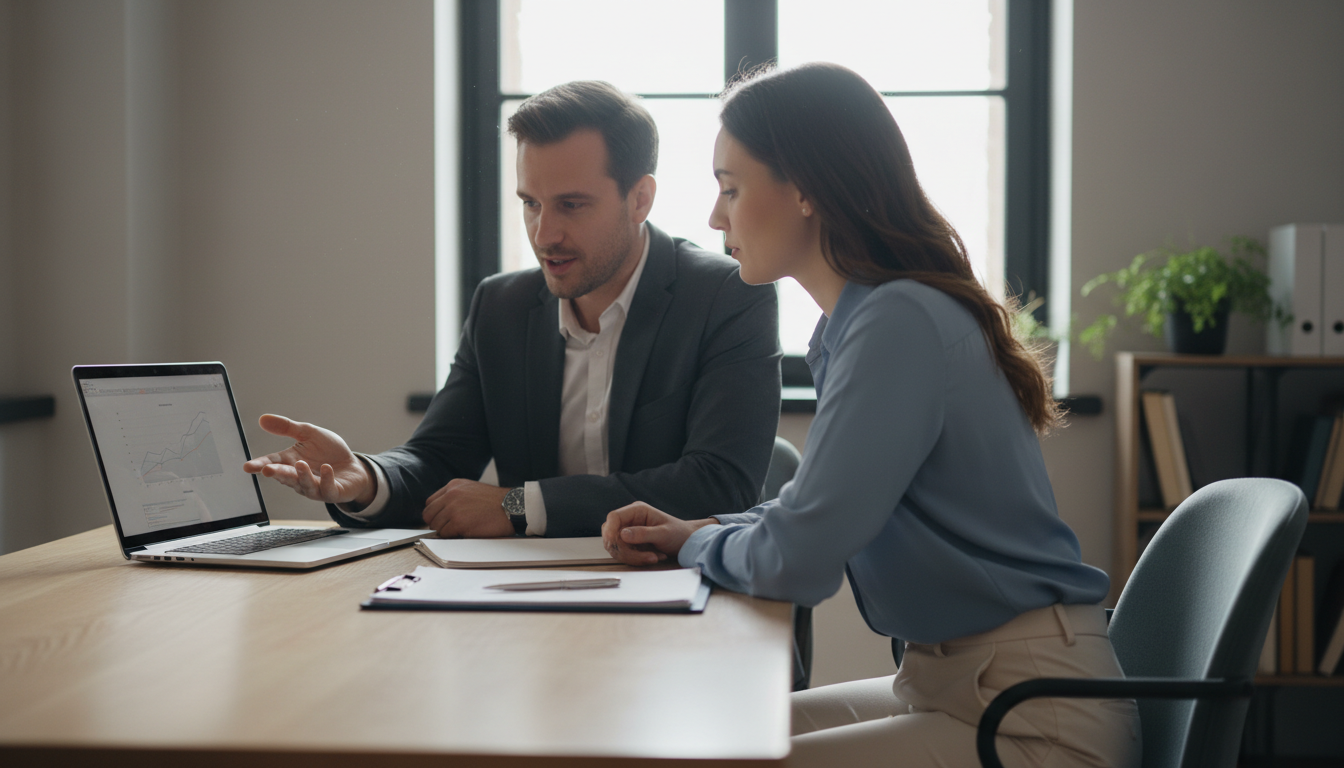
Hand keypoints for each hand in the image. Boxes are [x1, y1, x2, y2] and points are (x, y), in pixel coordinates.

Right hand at [242, 414, 373, 505]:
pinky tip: (327, 468)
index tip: (248, 467)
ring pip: (306, 485)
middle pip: (286, 477)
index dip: (260, 465)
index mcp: (291, 462)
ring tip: (301, 464)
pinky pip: (327, 488)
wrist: (353, 466)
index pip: (273, 463)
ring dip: (302, 475)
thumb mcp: (308, 434)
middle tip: (267, 469)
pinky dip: (326, 479)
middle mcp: (300, 477)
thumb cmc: (329, 451)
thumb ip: (287, 428)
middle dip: (277, 473)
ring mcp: (316, 487)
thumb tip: (262, 419)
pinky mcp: (333, 492)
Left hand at [422, 479, 513, 537]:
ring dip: (446, 531)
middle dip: (437, 524)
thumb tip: (442, 512)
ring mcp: (453, 508)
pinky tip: (465, 533)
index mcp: (454, 485)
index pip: (431, 502)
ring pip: (436, 526)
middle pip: (429, 514)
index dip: (435, 514)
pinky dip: (453, 536)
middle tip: (450, 529)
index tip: (442, 520)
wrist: (512, 506)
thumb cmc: (497, 502)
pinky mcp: (458, 521)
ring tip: (462, 530)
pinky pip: (445, 534)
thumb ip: (456, 497)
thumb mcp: (473, 490)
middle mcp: (451, 494)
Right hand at [601, 502, 717, 565]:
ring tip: (655, 557)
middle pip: (612, 536)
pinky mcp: (630, 544)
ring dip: (634, 557)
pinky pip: (624, 555)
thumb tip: (622, 534)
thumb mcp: (663, 534)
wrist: (687, 542)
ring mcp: (629, 533)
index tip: (611, 543)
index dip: (609, 530)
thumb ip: (643, 534)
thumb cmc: (678, 533)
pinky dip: (637, 560)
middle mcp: (630, 520)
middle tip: (648, 557)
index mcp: (637, 511)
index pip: (614, 517)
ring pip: (617, 548)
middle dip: (626, 551)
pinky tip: (653, 557)